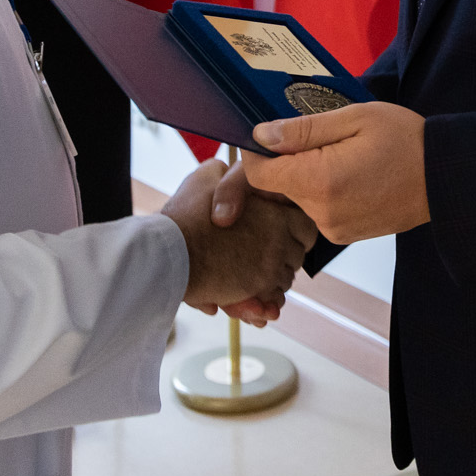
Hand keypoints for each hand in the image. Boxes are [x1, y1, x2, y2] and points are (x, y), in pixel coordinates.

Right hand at [161, 159, 315, 316]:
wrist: (169, 253)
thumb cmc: (186, 216)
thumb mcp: (205, 177)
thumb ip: (225, 174)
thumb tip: (228, 170)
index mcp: (275, 211)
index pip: (305, 226)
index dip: (293, 230)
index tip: (278, 233)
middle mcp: (280, 240)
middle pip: (296, 256)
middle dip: (281, 259)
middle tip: (257, 256)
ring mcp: (270, 267)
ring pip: (283, 281)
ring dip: (269, 282)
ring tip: (245, 276)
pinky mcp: (257, 290)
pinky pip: (271, 303)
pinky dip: (261, 305)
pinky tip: (245, 300)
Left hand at [242, 101, 429, 243]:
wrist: (445, 178)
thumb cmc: (405, 140)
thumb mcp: (354, 118)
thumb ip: (303, 129)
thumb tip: (261, 135)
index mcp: (319, 181)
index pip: (258, 176)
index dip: (257, 153)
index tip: (272, 135)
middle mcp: (321, 213)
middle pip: (277, 187)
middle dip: (287, 162)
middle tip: (320, 138)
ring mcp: (333, 229)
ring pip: (297, 198)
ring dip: (307, 176)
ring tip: (341, 155)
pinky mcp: (344, 235)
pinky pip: (317, 210)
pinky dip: (323, 192)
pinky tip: (350, 174)